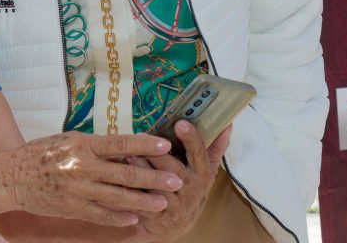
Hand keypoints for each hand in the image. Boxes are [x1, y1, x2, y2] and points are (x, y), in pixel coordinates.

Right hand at [0, 131, 183, 227]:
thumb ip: (96, 145)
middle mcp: (82, 167)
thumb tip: (126, 148)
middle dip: (154, 178)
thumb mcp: (69, 139)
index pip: (120, 143)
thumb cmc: (42, 153)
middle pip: (125, 173)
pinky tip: (135, 218)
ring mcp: (78, 190)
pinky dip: (119, 217)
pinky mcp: (72, 208)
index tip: (166, 144)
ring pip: (118, 198)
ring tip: (163, 203)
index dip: (145, 144)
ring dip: (143, 201)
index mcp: (83, 144)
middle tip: (176, 180)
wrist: (11, 177)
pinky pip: (101, 215)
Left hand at [129, 121, 231, 241]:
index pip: (199, 154)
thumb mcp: (205, 171)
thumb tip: (227, 123)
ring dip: (140, 168)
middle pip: (173, 169)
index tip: (180, 123)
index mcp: (203, 175)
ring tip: (127, 153)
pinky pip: (141, 200)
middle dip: (156, 153)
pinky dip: (129, 188)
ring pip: (155, 184)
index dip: (191, 138)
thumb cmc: (190, 189)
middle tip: (141, 136)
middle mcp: (191, 190)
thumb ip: (215, 147)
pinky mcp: (157, 216)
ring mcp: (174, 205)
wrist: (176, 224)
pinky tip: (119, 175)